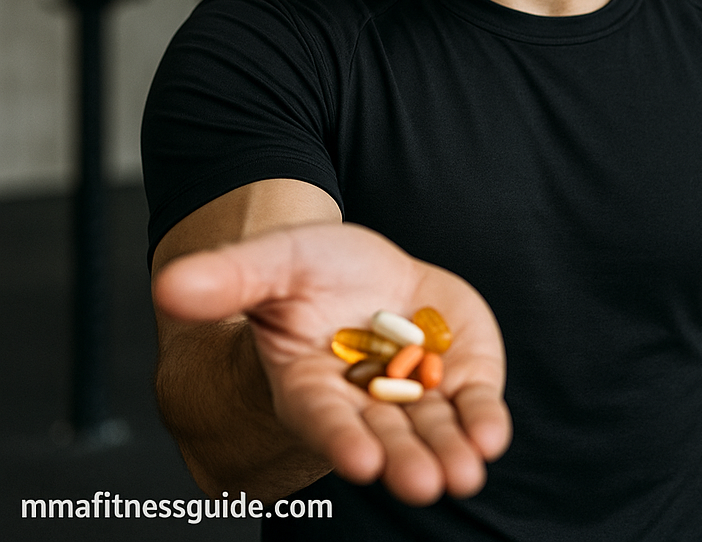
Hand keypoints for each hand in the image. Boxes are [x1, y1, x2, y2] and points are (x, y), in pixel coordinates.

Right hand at [152, 222, 510, 504]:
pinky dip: (482, 420)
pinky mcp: (459, 375)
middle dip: (404, 459)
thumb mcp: (275, 261)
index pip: (323, 417)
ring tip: (464, 473)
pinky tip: (490, 437)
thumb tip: (167, 285)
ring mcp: (416, 391)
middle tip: (424, 484)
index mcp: (310, 384)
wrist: (368, 272)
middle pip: (384, 435)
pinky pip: (472, 404)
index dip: (340, 437)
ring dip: (449, 453)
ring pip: (432, 431)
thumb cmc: (313, 269)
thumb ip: (229, 278)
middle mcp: (364, 401)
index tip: (360, 460)